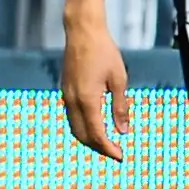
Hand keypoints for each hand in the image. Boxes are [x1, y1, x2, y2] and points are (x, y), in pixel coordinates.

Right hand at [59, 22, 131, 160]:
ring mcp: (66, 96)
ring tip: (106, 142)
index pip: (97, 134)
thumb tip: (123, 129)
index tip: (120, 155)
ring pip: (74, 127)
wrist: (83, 32)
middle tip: (114, 152)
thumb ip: (120, 106)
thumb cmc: (103, 52)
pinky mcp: (66, 91)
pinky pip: (72, 117)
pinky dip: (83, 127)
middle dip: (98, 147)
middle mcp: (73, 101)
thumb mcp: (119, 79)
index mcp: (87, 99)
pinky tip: (95, 125)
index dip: (108, 148)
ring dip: (89, 139)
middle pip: (82, 135)